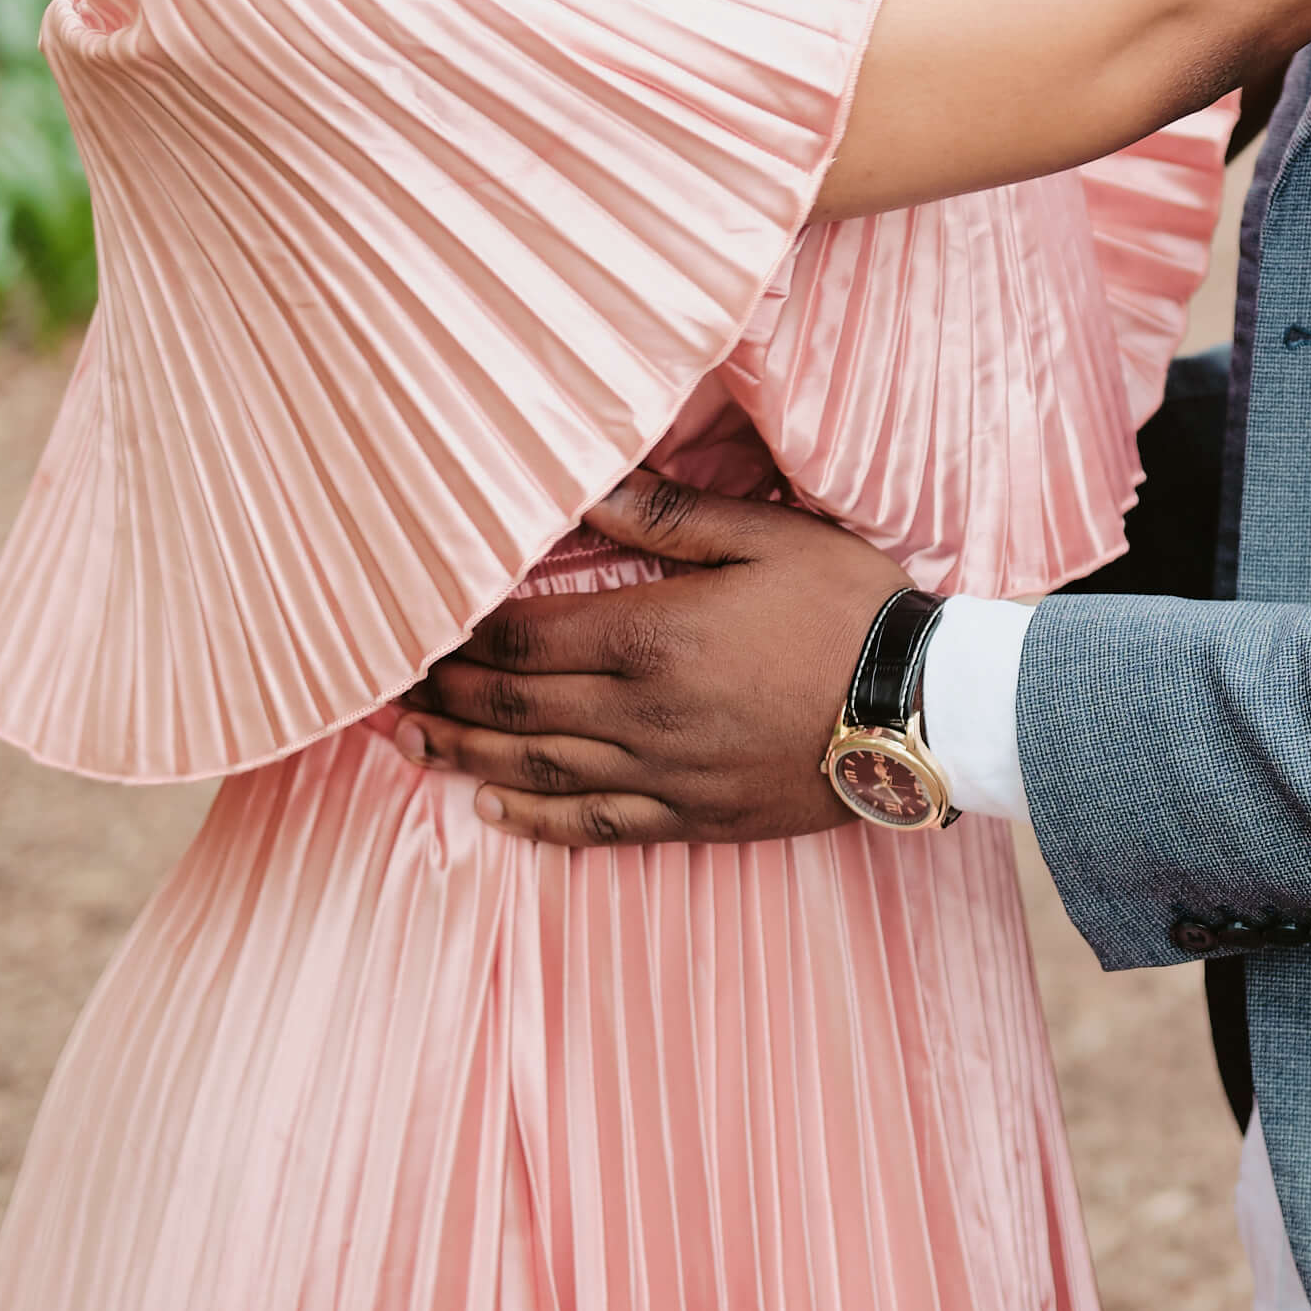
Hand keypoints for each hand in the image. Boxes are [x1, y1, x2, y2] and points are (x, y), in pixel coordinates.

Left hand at [389, 477, 902, 844]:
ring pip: (538, 769)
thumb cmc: (850, 609)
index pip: (521, 635)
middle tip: (387, 685)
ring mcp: (664, 774)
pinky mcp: (694, 816)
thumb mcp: (765, 536)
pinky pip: (595, 827)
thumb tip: (589, 482)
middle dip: (446, 690)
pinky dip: (534, 822)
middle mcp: (639, 714)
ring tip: (411, 742)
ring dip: (465, 753)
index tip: (414, 623)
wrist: (923, 710)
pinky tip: (493, 810)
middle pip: (514, 703)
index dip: (459, 632)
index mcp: (650, 637)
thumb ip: (666, 518)